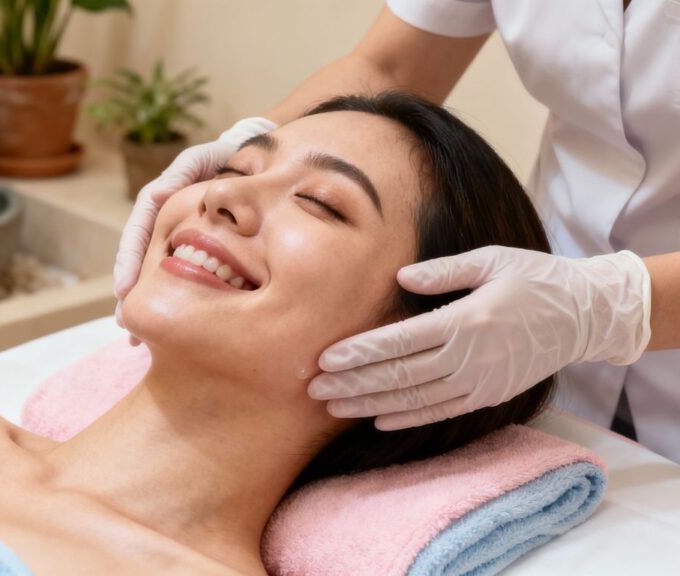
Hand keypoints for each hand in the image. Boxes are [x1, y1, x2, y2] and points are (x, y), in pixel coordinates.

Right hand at [113, 117, 277, 339]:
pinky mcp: (196, 254)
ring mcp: (178, 240)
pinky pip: (180, 279)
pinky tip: (170, 328)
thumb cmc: (230, 157)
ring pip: (156, 274)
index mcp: (161, 200)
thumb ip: (182, 171)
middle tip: (124, 323)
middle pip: (139, 259)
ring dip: (145, 304)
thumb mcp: (205, 158)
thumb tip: (157, 195)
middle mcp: (164, 222)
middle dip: (129, 292)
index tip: (124, 289)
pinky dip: (173, 301)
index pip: (138, 232)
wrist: (259, 165)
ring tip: (135, 338)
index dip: (130, 260)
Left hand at [308, 246, 651, 429]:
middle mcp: (470, 358)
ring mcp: (480, 382)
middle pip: (399, 376)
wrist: (585, 315)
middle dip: (352, 383)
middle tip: (313, 389)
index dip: (359, 353)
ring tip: (334, 407)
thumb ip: (443, 272)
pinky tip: (377, 419)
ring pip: (414, 400)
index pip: (399, 342)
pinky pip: (440, 412)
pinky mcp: (488, 396)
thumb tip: (400, 279)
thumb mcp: (492, 260)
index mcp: (466, 321)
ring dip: (370, 405)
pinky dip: (408, 418)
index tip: (325, 359)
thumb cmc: (535, 278)